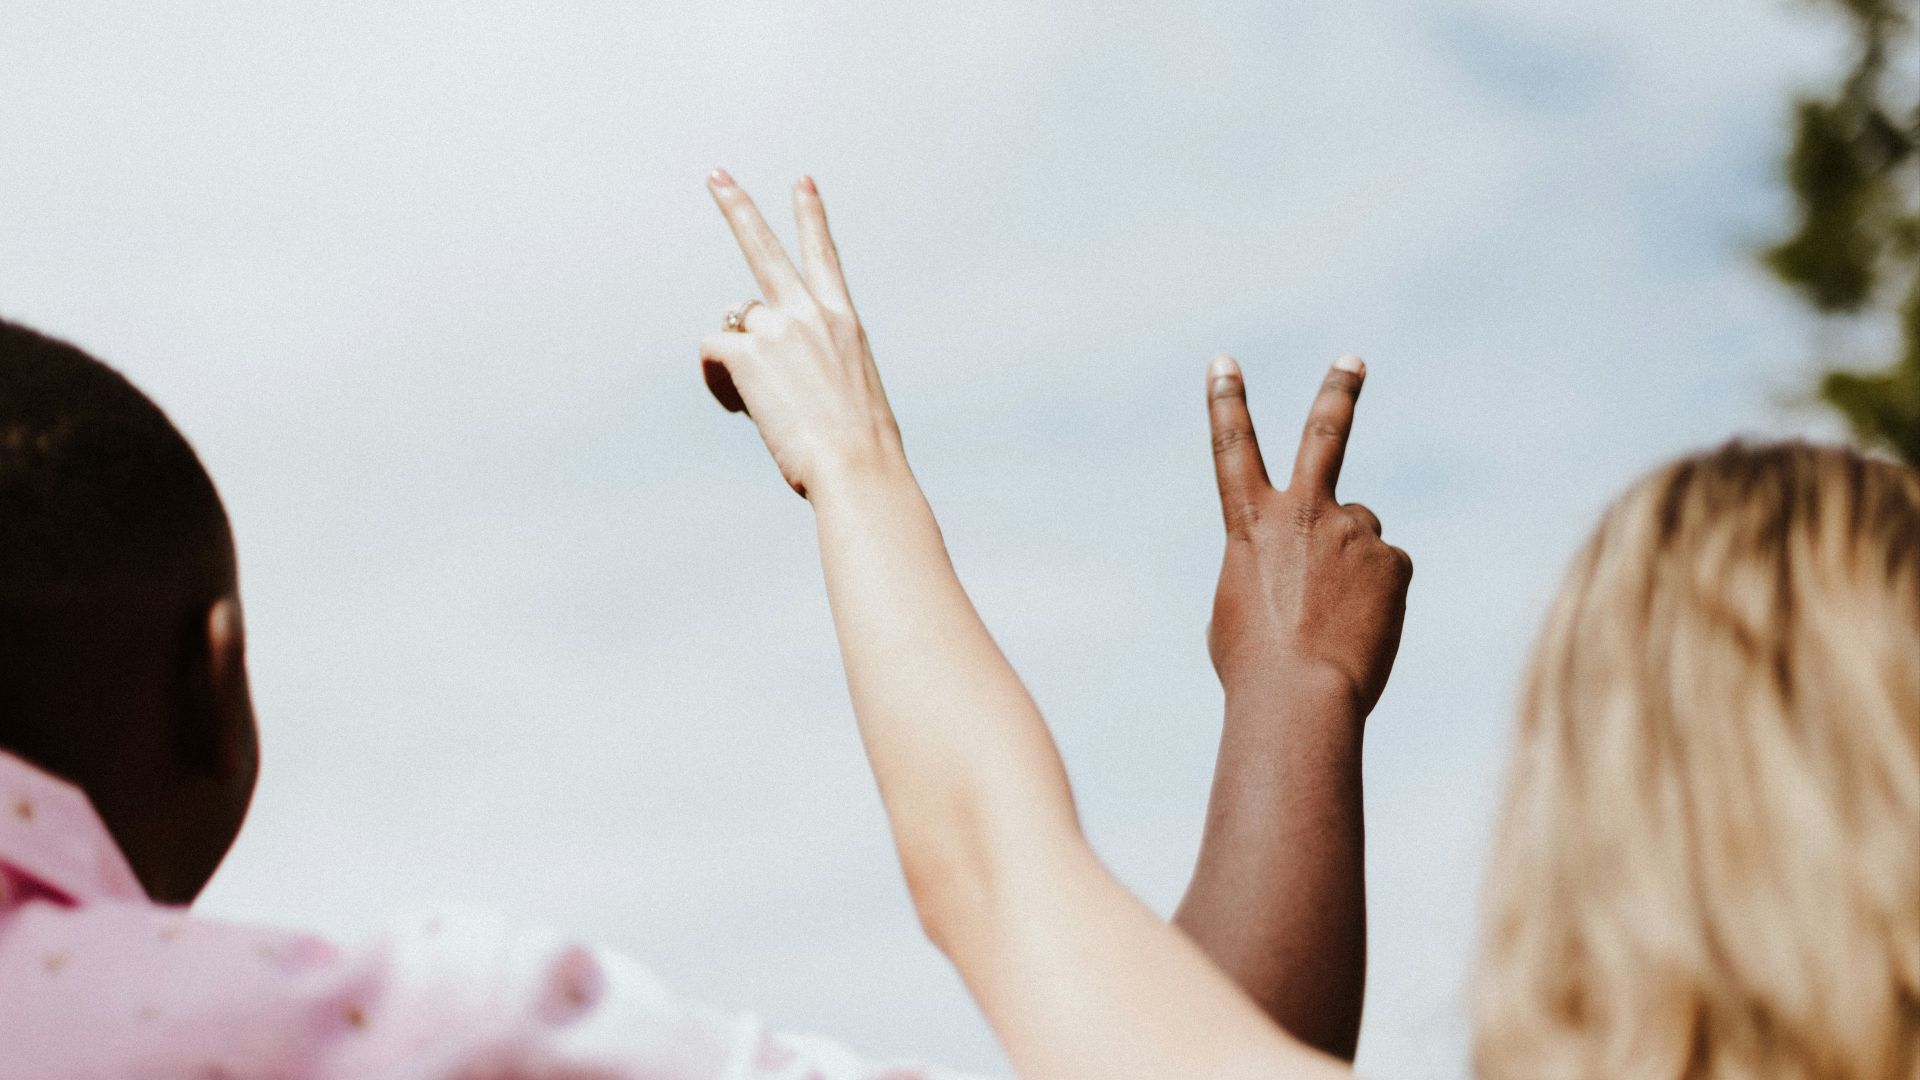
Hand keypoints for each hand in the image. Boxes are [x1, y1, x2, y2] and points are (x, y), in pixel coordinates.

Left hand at [699, 170, 903, 498]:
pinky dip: (717, 379)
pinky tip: (739, 405)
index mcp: (845, 323)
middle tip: (715, 174)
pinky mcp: (749, 351)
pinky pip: (713, 351)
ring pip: (735, 325)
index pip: (825, 256)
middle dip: (738, 207)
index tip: (802, 182)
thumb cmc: (862, 450)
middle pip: (765, 247)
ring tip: (761, 402)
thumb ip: (818, 369)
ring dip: (737, 359)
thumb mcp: (853, 395)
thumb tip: (775, 379)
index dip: (811, 216)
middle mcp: (812, 314)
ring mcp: (779, 328)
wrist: (859, 467)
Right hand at [1204, 353, 1410, 714]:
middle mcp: (1303, 512)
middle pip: (1324, 434)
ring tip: (1334, 619)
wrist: (1299, 696)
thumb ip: (1269, 565)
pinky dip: (1377, 599)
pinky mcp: (1393, 558)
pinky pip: (1388, 572)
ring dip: (1352, 568)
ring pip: (1360, 536)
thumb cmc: (1254, 666)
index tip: (1224, 362)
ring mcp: (1352, 531)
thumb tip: (1311, 565)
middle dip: (1338, 392)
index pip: (1233, 447)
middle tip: (1353, 361)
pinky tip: (1360, 630)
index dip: (1226, 401)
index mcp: (1250, 524)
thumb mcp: (1238, 607)